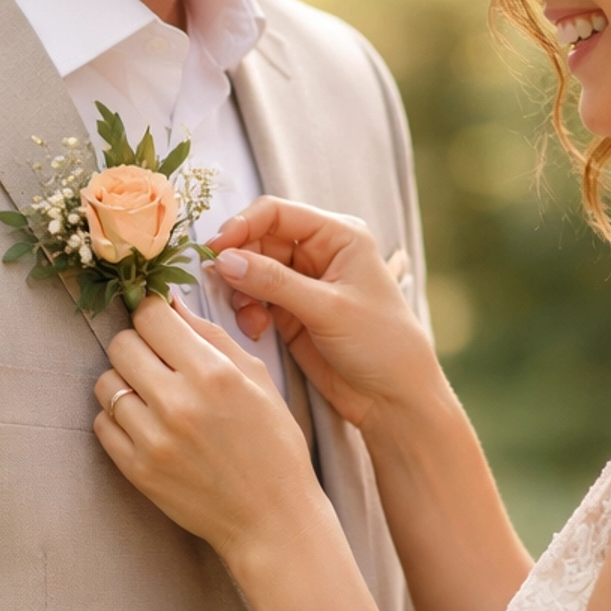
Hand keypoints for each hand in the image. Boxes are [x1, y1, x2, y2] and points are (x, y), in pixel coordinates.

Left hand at [93, 296, 320, 565]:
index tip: (160, 324)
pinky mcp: (137, 470)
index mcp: (213, 373)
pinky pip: (103, 424)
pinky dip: (119, 419)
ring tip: (152, 396)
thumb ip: (211, 336)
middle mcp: (178, 403)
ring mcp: (153, 439)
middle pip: (120, 345)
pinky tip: (146, 424)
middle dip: (137, 345)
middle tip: (157, 360)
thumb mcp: (257, 378)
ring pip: (106, 383)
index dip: (152, 314)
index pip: (150, 316)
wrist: (271, 518)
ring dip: (125, 383)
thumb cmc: (272, 445)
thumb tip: (171, 302)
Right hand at [208, 198, 442, 430]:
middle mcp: (318, 253)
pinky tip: (257, 329)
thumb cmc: (380, 342)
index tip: (216, 249)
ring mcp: (303, 283)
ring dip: (242, 291)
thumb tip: (224, 260)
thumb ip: (274, 281)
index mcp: (338, 235)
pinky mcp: (291, 312)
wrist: (394, 397)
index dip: (243, 225)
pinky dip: (248, 311)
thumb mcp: (327, 308)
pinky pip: (255, 300)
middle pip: (259, 240)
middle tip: (223, 286)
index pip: (277, 213)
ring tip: (249, 316)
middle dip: (239, 262)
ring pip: (252, 271)